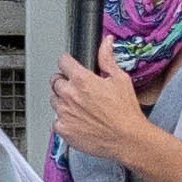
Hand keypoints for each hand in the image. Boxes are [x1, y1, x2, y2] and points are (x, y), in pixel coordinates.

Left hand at [52, 40, 159, 166]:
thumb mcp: (120, 79)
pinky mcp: (63, 129)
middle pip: (55, 81)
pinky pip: (56, 121)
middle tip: (78, 90)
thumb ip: (107, 59)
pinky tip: (78, 121)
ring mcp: (64, 113)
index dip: (67, 63)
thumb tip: (106, 42)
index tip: (70, 66)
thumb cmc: (125, 111)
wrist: (127, 138)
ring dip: (63, 101)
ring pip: (54, 101)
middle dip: (64, 82)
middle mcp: (69, 95)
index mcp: (82, 80)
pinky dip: (64, 121)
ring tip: (80, 107)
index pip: (63, 62)